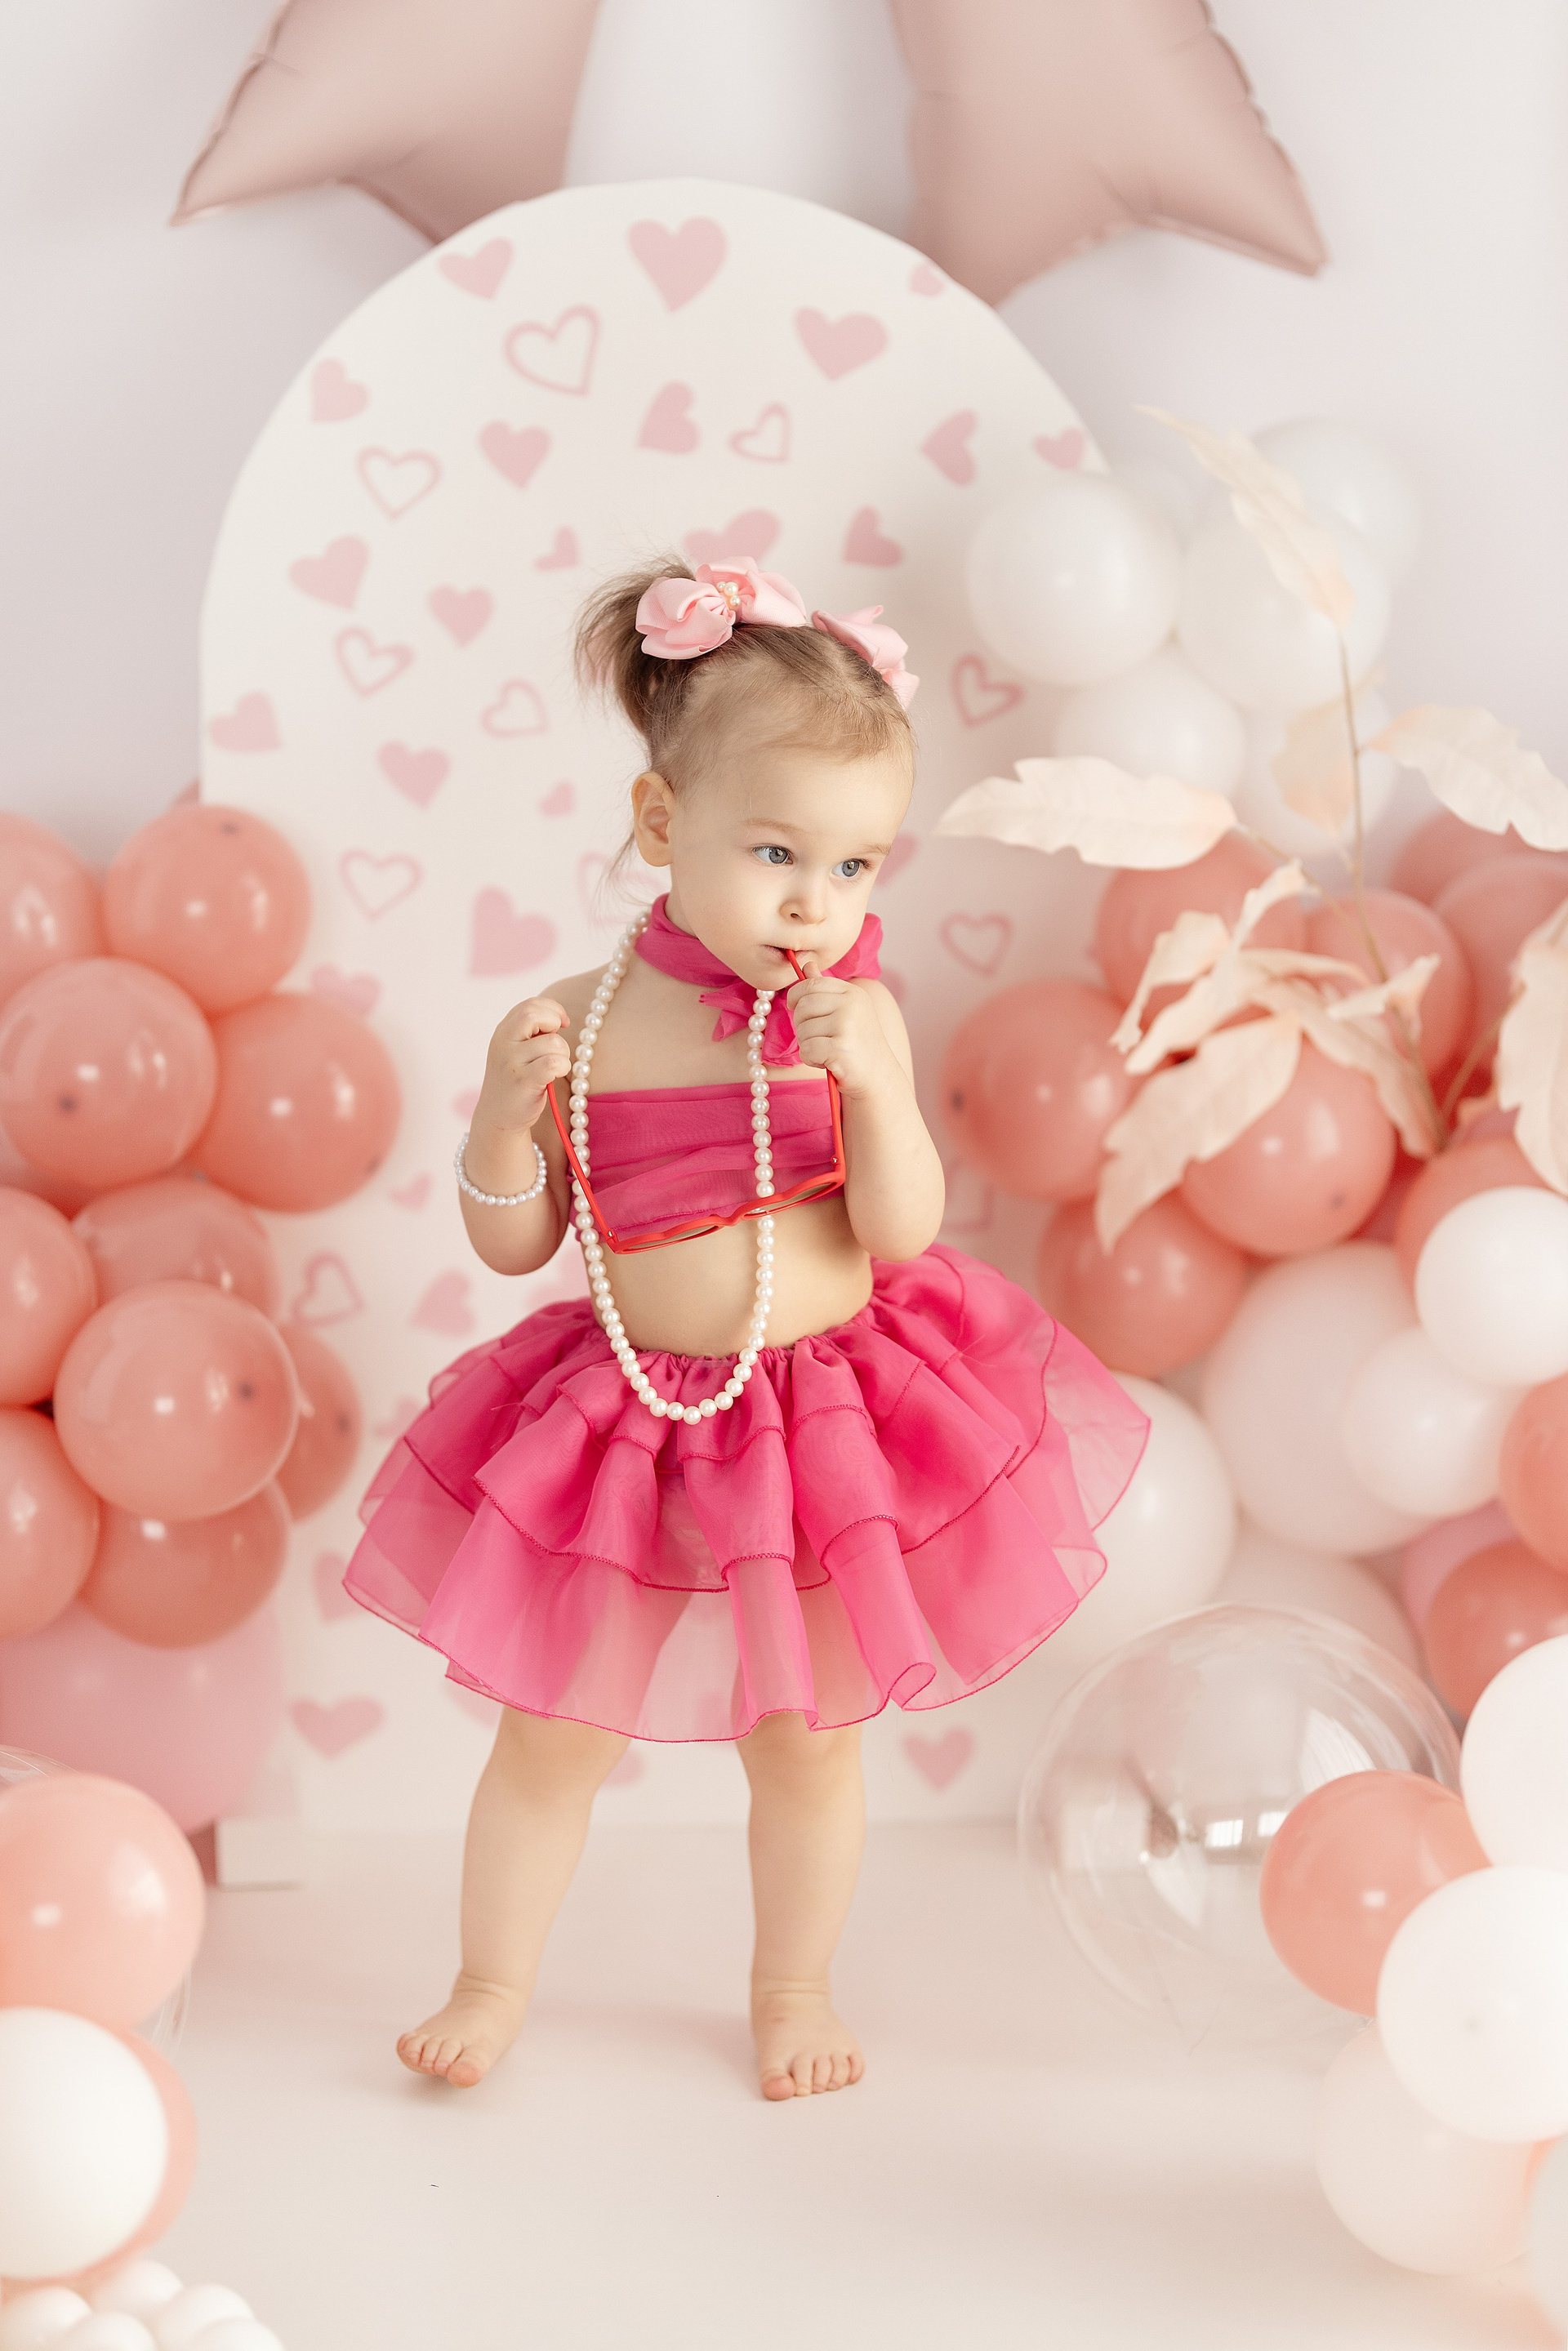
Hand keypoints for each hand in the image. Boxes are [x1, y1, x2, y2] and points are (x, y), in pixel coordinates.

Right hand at [475, 996, 571, 1134]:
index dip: (552, 1009)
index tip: (561, 1023)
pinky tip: (553, 1077)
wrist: (497, 1117)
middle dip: (554, 1024)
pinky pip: (554, 1063)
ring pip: (553, 1043)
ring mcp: (511, 1062)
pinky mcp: (523, 1081)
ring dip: (563, 1055)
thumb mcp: (516, 1050)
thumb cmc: (516, 1081)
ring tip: (553, 1068)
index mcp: (503, 1031)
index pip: (530, 1005)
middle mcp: (503, 1043)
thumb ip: (531, 1031)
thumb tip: (558, 1018)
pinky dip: (562, 1068)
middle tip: (556, 1044)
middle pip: (534, 1014)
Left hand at [785, 960, 893, 1096]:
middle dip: (802, 1025)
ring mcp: (847, 1025)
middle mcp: (851, 1004)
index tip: (796, 1008)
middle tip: (820, 1037)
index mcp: (852, 992)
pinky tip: (829, 1062)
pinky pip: (806, 1050)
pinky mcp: (840, 1047)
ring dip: (808, 1045)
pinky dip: (812, 1060)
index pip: (810, 984)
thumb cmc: (857, 1043)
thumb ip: (825, 988)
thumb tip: (807, 964)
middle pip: (802, 1006)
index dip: (796, 996)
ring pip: (802, 1030)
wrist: (878, 1076)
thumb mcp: (845, 1010)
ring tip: (829, 1050)